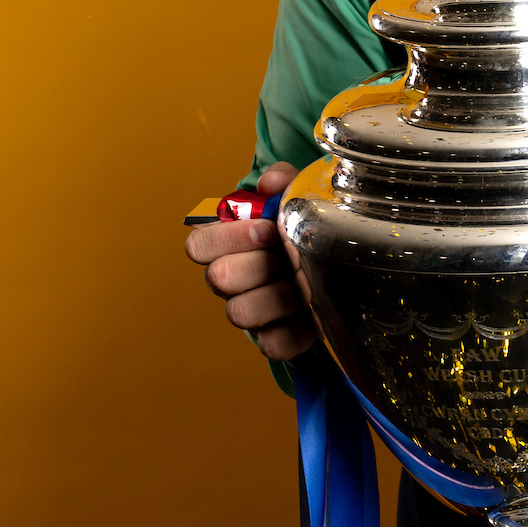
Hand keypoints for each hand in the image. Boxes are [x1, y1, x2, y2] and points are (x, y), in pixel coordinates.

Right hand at [184, 160, 317, 360]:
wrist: (330, 262)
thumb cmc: (301, 227)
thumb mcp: (297, 196)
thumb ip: (284, 181)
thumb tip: (271, 182)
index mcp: (225, 244)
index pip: (197, 244)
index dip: (229, 238)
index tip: (267, 229)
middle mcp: (228, 280)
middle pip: (218, 278)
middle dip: (261, 264)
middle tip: (292, 254)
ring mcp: (248, 311)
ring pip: (240, 313)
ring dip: (279, 296)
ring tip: (306, 282)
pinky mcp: (272, 337)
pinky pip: (272, 344)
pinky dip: (296, 331)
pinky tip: (315, 314)